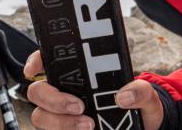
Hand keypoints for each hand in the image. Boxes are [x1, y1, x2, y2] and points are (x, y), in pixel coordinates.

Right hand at [23, 50, 164, 129]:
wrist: (143, 129)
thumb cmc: (138, 107)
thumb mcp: (146, 96)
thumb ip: (142, 91)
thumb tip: (123, 96)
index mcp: (80, 72)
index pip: (48, 59)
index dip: (36, 60)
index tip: (35, 69)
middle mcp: (65, 91)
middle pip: (38, 91)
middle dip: (54, 99)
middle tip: (79, 106)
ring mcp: (61, 115)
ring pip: (41, 117)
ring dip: (60, 122)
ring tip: (89, 125)